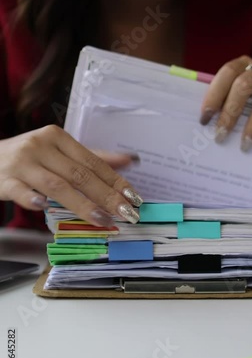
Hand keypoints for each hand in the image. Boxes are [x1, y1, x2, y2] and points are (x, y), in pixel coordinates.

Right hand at [0, 125, 142, 224]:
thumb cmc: (28, 157)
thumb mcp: (58, 151)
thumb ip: (92, 157)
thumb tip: (129, 161)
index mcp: (58, 138)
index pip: (92, 161)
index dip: (115, 180)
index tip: (133, 197)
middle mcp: (41, 146)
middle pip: (79, 174)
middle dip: (106, 195)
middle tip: (126, 213)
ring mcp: (22, 163)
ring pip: (57, 185)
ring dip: (81, 204)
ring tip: (102, 219)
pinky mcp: (4, 180)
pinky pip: (20, 190)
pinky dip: (31, 198)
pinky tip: (44, 206)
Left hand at [200, 55, 251, 150]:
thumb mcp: (243, 90)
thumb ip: (229, 98)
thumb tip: (208, 120)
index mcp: (244, 65)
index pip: (227, 73)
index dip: (214, 94)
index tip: (205, 118)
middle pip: (243, 85)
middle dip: (230, 112)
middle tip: (220, 136)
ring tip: (245, 143)